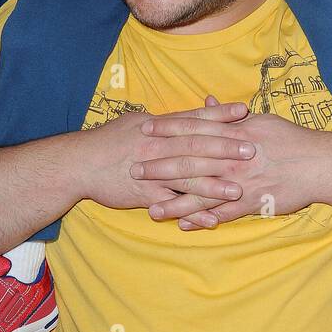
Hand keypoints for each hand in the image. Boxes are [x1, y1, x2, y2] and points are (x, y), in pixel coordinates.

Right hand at [77, 99, 253, 216]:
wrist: (79, 163)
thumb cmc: (109, 141)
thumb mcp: (136, 122)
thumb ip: (164, 121)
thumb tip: (186, 113)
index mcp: (158, 127)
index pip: (193, 118)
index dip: (219, 114)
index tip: (244, 110)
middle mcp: (158, 147)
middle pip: (196, 146)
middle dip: (225, 148)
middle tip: (252, 150)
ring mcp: (152, 172)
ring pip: (187, 177)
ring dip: (214, 185)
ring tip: (239, 190)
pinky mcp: (145, 195)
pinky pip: (173, 205)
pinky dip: (193, 213)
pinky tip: (212, 220)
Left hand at [135, 102, 325, 228]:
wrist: (318, 165)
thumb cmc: (291, 139)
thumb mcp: (261, 120)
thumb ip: (230, 116)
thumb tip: (207, 103)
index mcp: (233, 134)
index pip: (193, 129)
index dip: (167, 130)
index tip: (145, 130)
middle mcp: (231, 158)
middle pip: (189, 162)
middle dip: (160, 167)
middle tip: (134, 169)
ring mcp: (240, 182)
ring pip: (201, 193)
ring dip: (174, 202)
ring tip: (151, 209)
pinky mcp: (250, 203)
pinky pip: (221, 213)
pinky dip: (202, 220)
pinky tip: (184, 225)